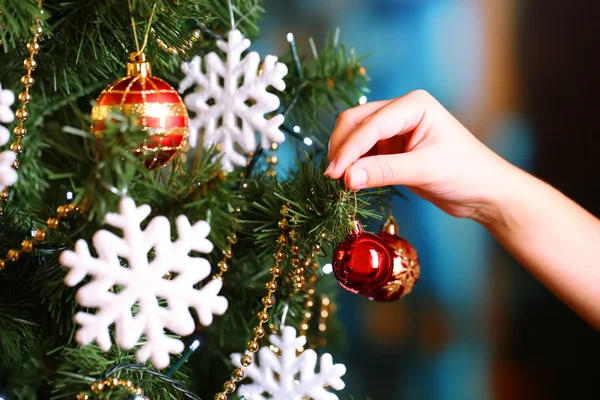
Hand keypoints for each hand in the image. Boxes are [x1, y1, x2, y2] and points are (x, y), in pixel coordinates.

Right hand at [325, 90, 517, 220]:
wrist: (484, 191)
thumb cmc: (465, 174)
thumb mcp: (425, 170)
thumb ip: (384, 172)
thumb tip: (347, 178)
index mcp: (414, 104)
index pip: (371, 123)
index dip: (349, 149)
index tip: (334, 174)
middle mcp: (402, 110)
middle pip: (356, 121)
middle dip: (342, 147)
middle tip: (331, 177)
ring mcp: (395, 128)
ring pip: (356, 135)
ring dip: (345, 155)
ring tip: (338, 180)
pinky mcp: (391, 147)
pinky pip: (363, 152)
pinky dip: (354, 164)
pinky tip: (350, 179)